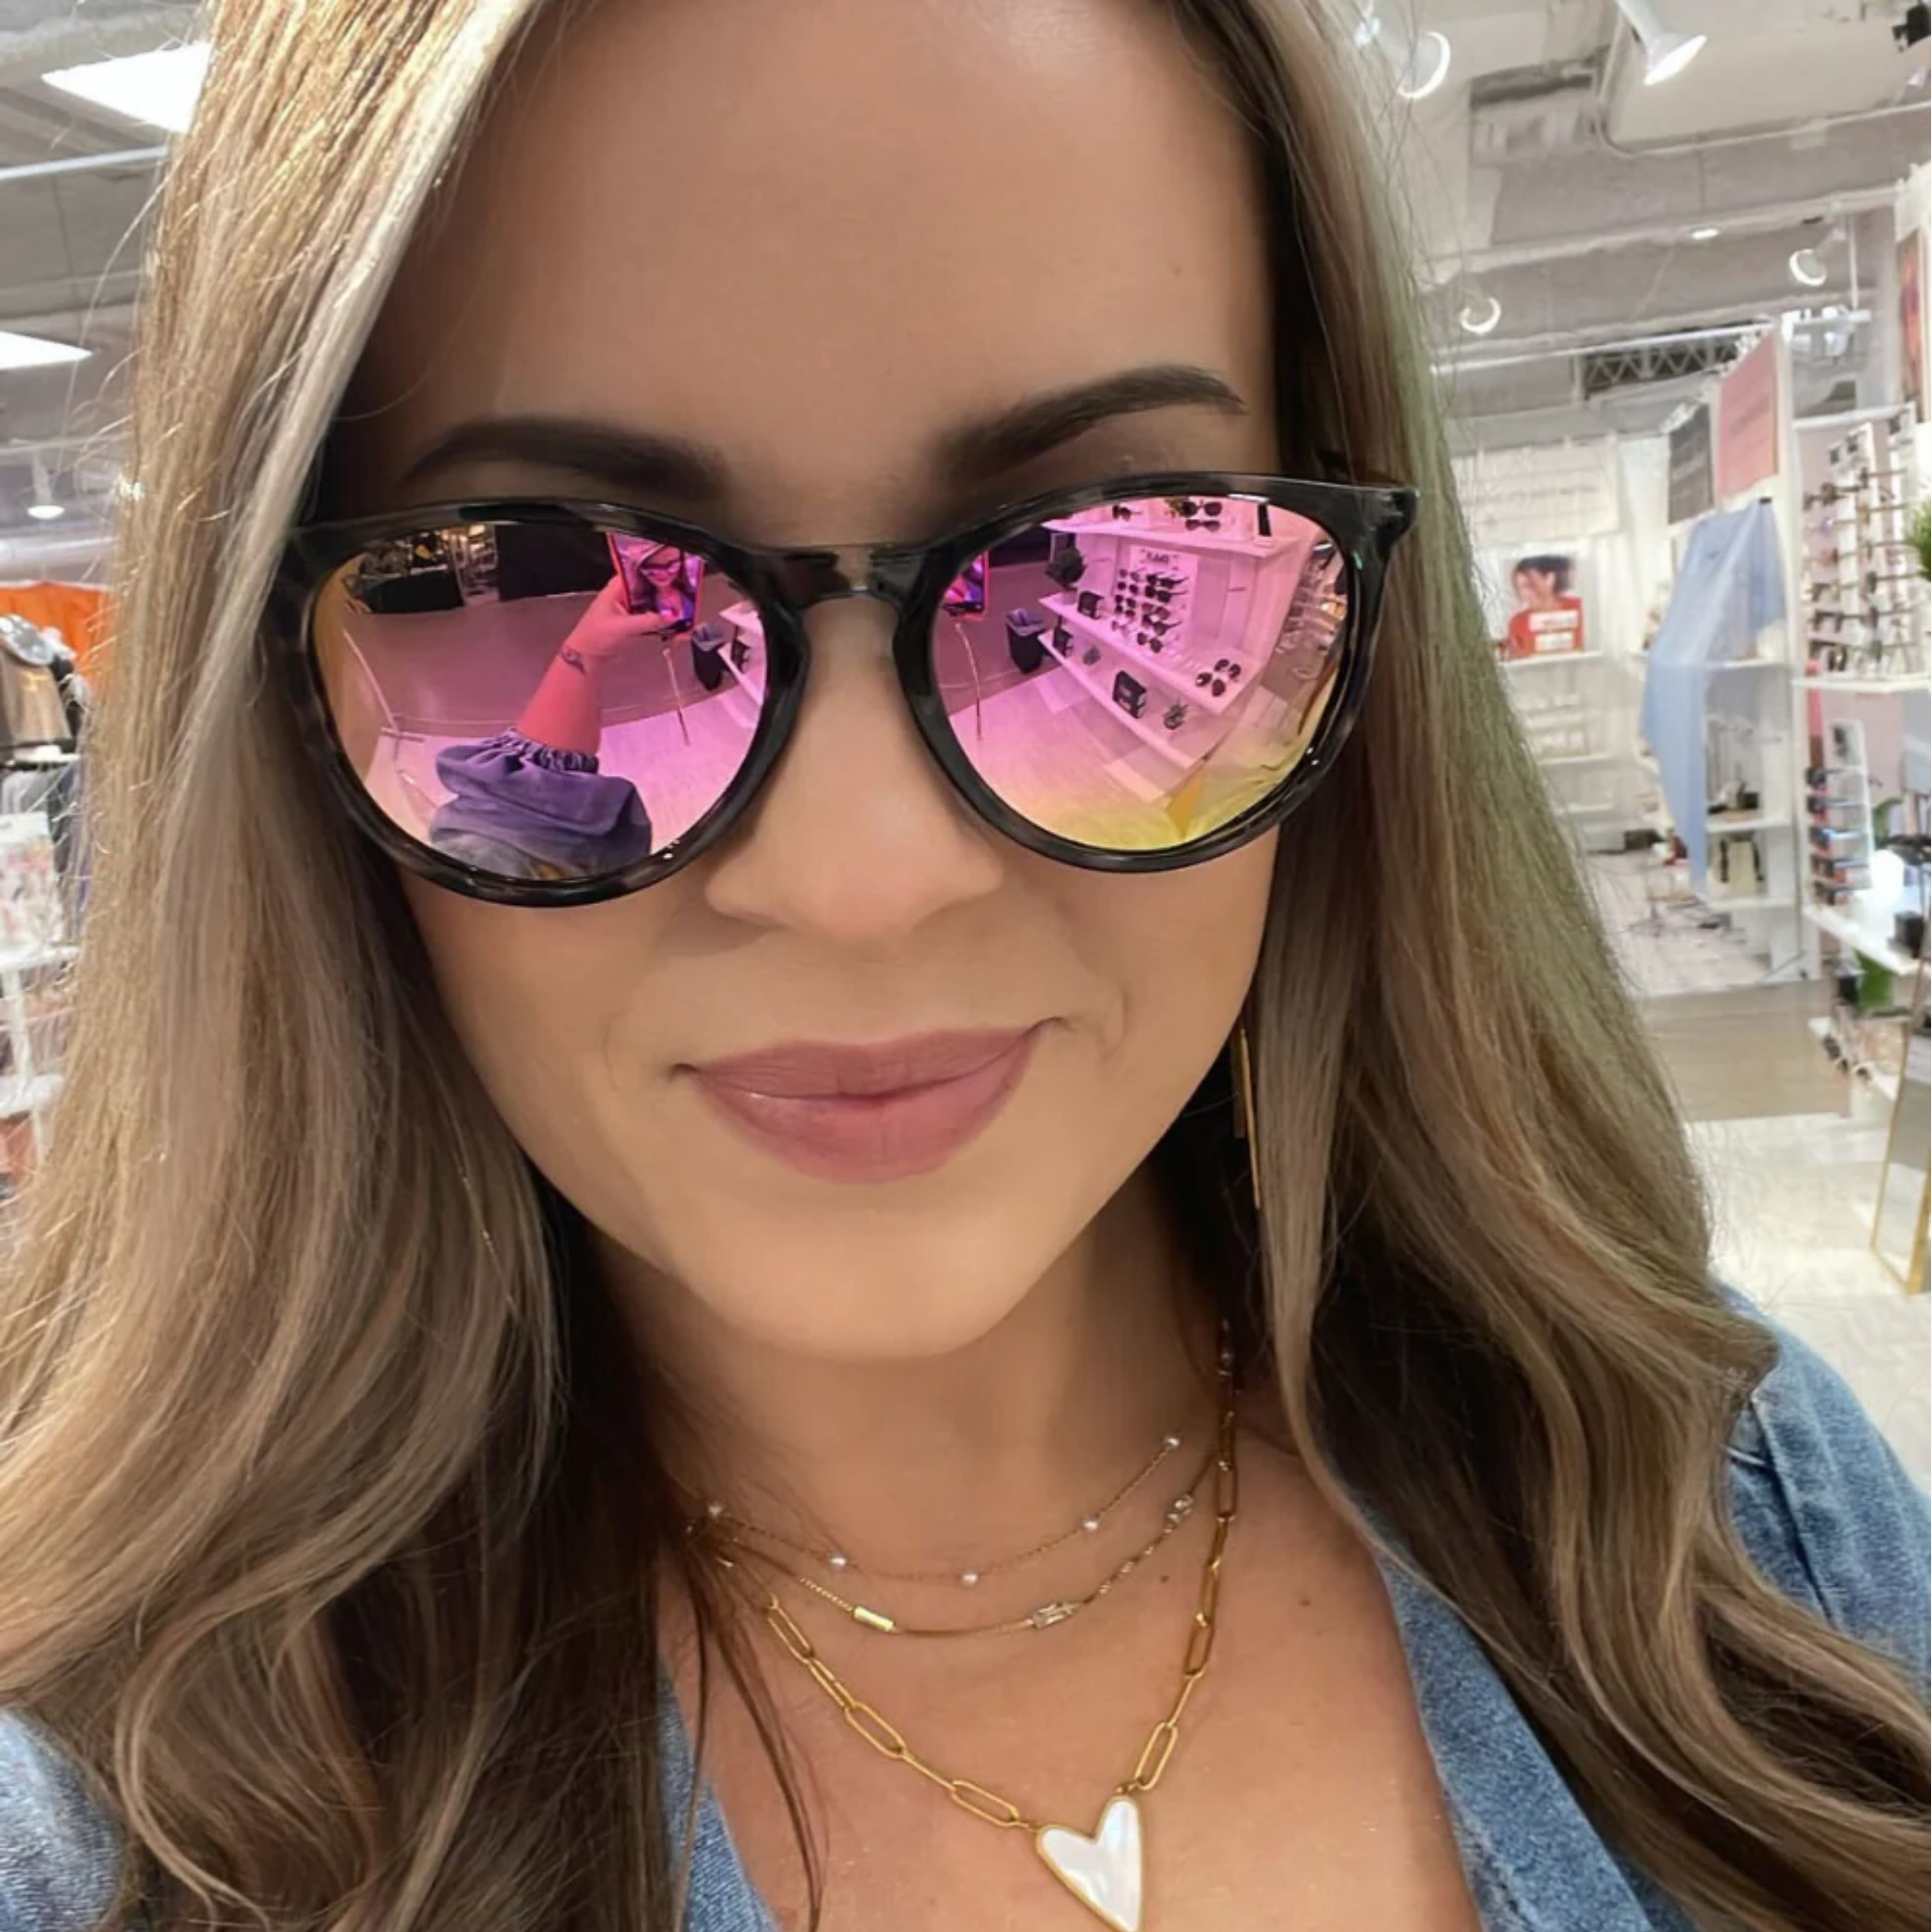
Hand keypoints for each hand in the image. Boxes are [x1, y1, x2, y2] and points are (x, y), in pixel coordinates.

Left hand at [561, 574, 675, 664]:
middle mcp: (622, 597)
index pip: (636, 574)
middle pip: (646, 589)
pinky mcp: (631, 624)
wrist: (586, 659)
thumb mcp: (623, 627)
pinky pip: (649, 618)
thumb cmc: (595, 638)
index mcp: (615, 590)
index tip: (670, 577)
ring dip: (661, 607)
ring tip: (678, 608)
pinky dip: (658, 620)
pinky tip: (670, 622)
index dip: (653, 573)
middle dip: (661, 592)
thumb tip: (671, 616)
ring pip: (649, 604)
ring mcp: (627, 611)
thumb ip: (649, 621)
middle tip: (679, 595)